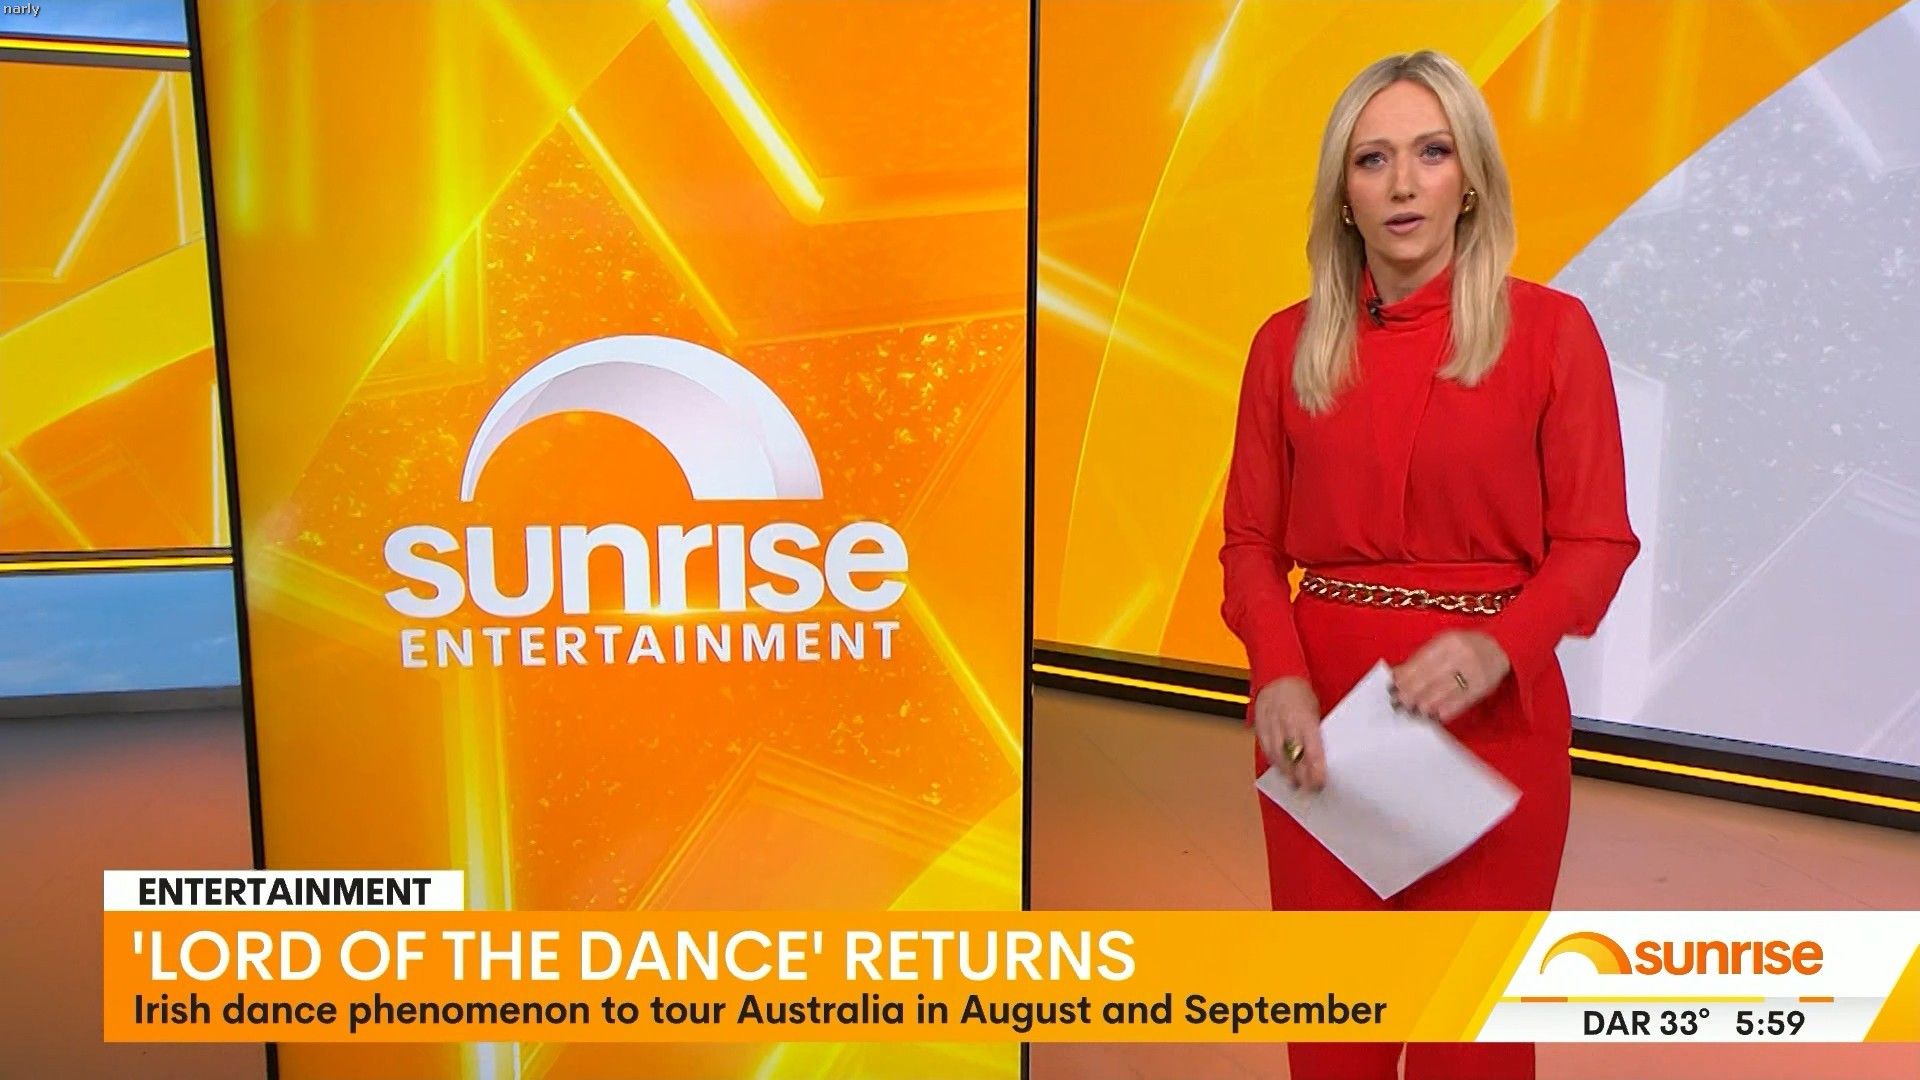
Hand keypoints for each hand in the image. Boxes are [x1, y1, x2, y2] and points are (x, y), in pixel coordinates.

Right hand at [1252, 676, 1325, 791]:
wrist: (1277, 675)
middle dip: (1302, 776)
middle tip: (1309, 790)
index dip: (1316, 770)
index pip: (1312, 750)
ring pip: (1278, 757)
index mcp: (1304, 718)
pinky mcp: (1259, 727)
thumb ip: (1316, 731)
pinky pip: (1266, 749)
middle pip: (1293, 757)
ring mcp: (1270, 726)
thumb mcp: (1315, 709)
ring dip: (1287, 773)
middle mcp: (1285, 723)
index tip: (1320, 783)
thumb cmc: (1300, 692)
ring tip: (1295, 784)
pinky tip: (1282, 770)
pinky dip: (1275, 762)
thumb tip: (1322, 755)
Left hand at [1389, 630, 1510, 723]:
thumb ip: (1421, 658)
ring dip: (1428, 702)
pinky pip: (1462, 700)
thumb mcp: (1444, 644)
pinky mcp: (1483, 686)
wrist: (1501, 648)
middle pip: (1432, 676)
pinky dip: (1448, 708)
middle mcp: (1462, 654)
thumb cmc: (1465, 646)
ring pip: (1446, 690)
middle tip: (1401, 702)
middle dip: (1414, 691)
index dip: (1408, 675)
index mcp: (1449, 641)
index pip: (1423, 660)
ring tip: (1416, 710)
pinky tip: (1436, 714)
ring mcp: (1474, 670)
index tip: (1394, 686)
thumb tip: (1397, 675)